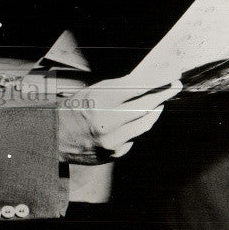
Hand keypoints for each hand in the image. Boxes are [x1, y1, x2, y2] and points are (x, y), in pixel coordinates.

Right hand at [57, 76, 180, 164]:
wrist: (54, 139)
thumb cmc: (75, 109)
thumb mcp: (94, 92)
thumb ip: (120, 89)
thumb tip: (149, 82)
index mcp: (100, 101)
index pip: (137, 88)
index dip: (157, 81)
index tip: (170, 75)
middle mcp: (106, 123)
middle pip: (145, 106)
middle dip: (163, 94)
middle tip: (174, 86)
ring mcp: (111, 141)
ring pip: (145, 124)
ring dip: (155, 111)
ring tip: (160, 102)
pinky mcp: (114, 154)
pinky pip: (134, 137)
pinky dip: (137, 127)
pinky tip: (135, 120)